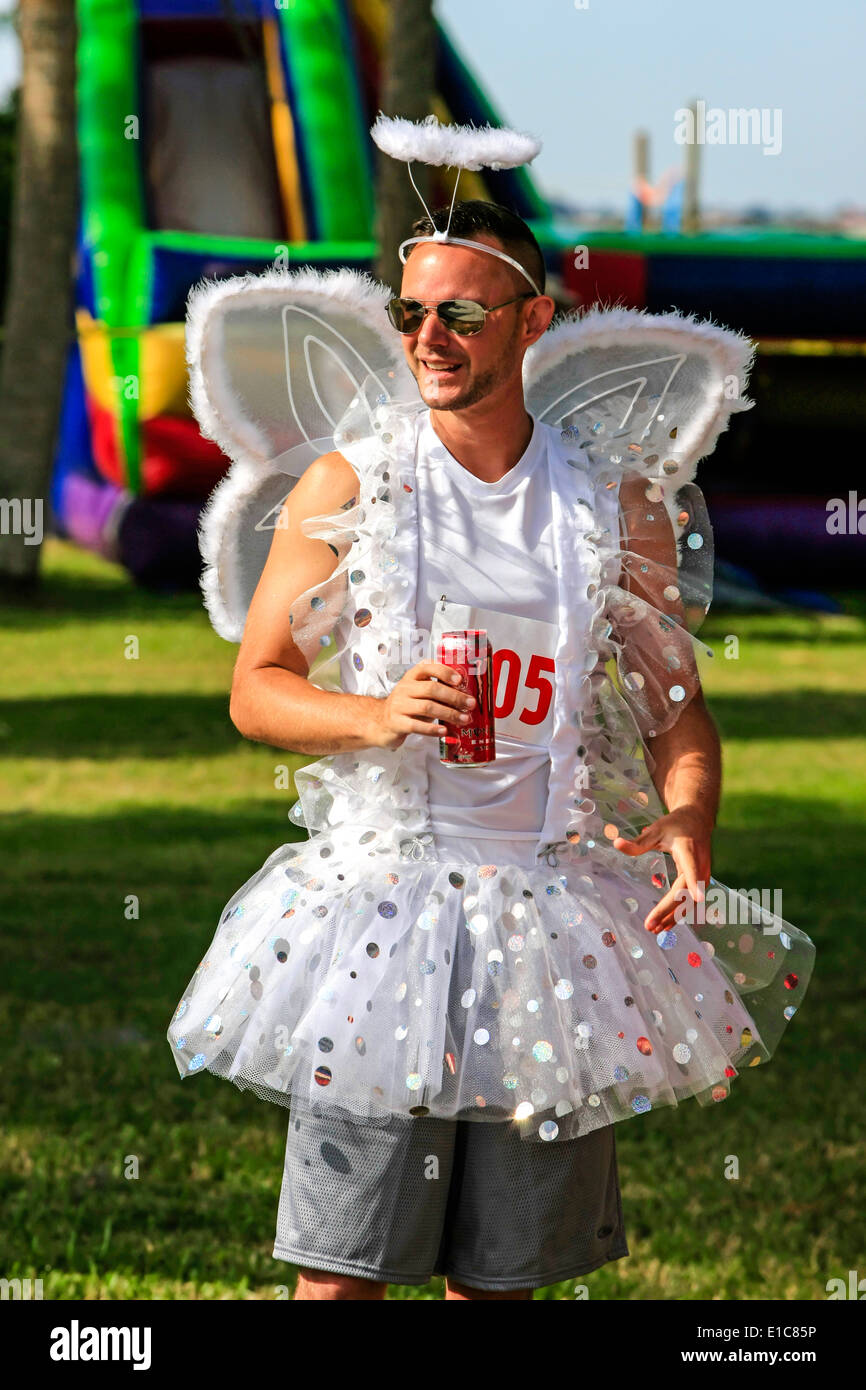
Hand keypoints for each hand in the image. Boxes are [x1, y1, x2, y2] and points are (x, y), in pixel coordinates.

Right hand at [370, 659, 475, 749]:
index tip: (459, 680)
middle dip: (454, 697)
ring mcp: (399, 706)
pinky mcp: (397, 723)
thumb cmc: (406, 707)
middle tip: (470, 704)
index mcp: (411, 678)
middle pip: (432, 689)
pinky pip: (417, 725)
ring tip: (463, 719)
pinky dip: (433, 729)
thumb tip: (464, 698)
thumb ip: (437, 692)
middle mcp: (404, 689)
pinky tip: (444, 731)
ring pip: (427, 707)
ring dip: (449, 714)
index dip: (444, 672)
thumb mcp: (418, 693)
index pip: (427, 667)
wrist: (380, 722)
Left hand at [611, 806, 712, 933]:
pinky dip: (679, 913)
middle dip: (669, 910)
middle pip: (686, 892)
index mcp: (689, 850)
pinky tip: (667, 925)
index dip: (695, 883)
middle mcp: (700, 865)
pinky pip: (691, 900)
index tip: (698, 898)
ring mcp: (703, 875)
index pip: (692, 869)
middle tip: (650, 925)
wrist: (697, 821)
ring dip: (674, 916)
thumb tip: (616, 843)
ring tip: (655, 930)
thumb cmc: (675, 825)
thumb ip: (638, 842)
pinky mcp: (701, 881)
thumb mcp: (656, 830)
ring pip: (690, 900)